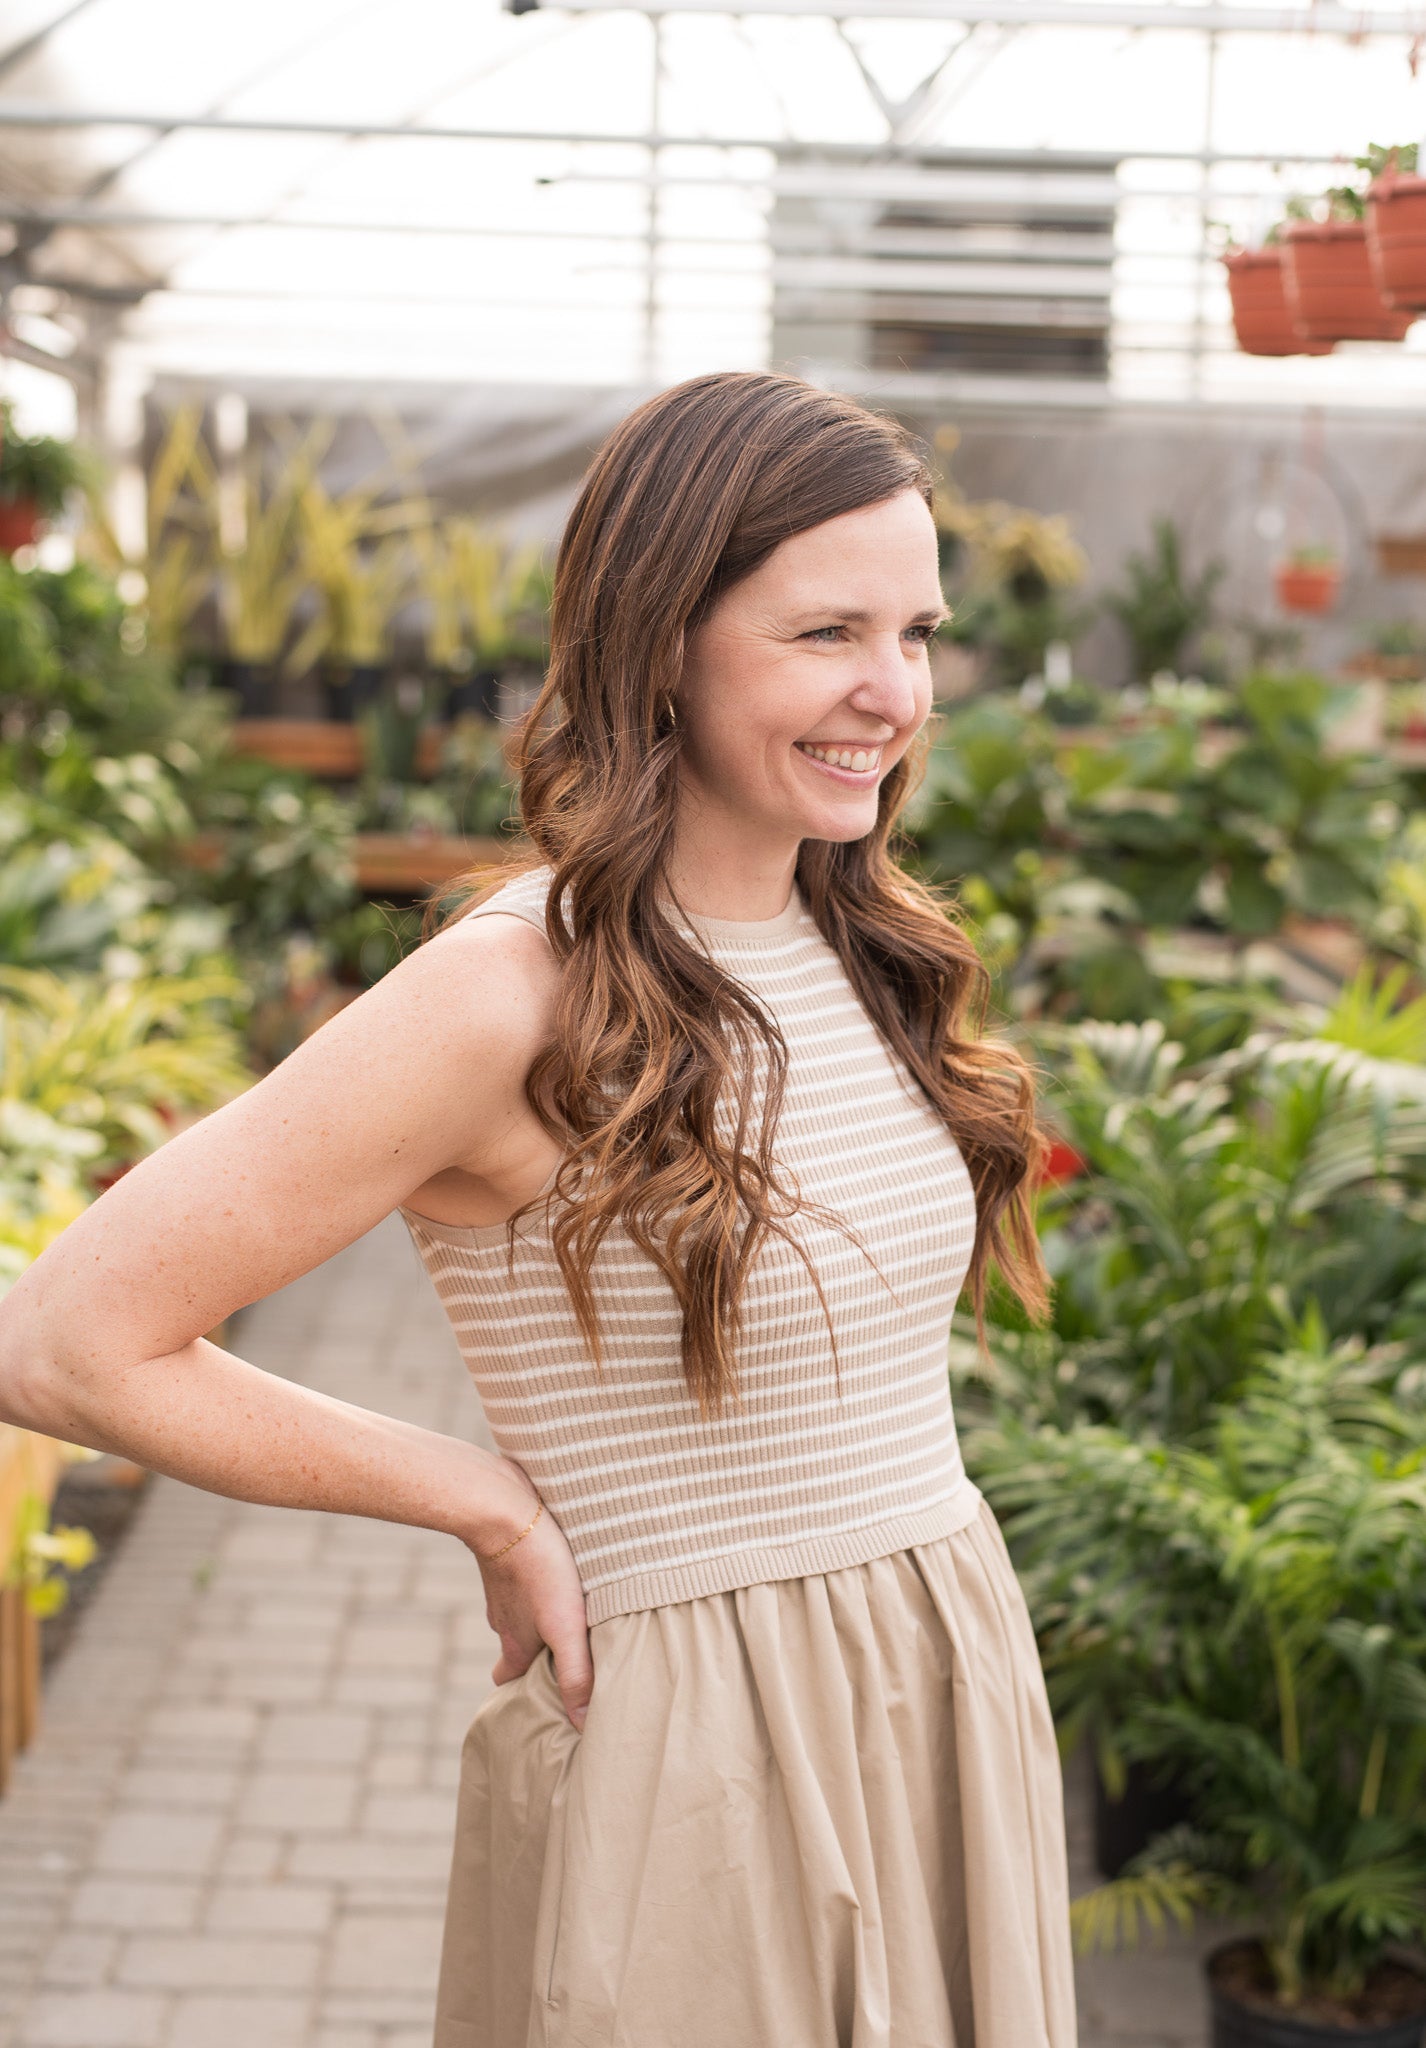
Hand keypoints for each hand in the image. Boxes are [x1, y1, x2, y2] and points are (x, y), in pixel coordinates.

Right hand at [466, 1456, 592, 1730]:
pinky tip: (561, 1568)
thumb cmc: (540, 1570)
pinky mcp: (509, 1551)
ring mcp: (503, 1583)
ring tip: (571, 1611)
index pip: (507, 1681)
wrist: (503, 1506)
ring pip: (520, 1609)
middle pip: (515, 1645)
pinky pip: (523, 1574)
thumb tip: (583, 1725)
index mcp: (513, 1643)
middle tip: (559, 1655)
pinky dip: (538, 1580)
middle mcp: (503, 1617)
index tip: (537, 1698)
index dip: (521, 1692)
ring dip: (540, 1615)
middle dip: (534, 1654)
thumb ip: (576, 1675)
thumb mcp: (565, 1628)